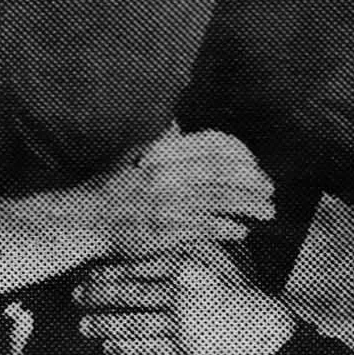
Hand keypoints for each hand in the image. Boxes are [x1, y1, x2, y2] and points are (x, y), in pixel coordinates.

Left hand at [76, 243, 295, 354]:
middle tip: (74, 296)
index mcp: (184, 265)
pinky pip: (142, 349)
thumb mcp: (213, 257)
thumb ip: (183, 243)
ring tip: (84, 326)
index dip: (104, 269)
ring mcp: (181, 323)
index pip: (133, 266)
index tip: (84, 271)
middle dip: (94, 296)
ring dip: (101, 325)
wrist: (264, 328)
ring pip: (128, 323)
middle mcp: (179, 292)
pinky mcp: (183, 351)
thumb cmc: (233, 289)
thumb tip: (148, 224)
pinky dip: (120, 348)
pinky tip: (106, 348)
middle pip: (124, 293)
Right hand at [83, 130, 274, 260]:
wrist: (85, 219)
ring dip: (250, 206)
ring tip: (266, 212)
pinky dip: (228, 229)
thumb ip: (161, 140)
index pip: (215, 146)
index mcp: (161, 152)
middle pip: (224, 174)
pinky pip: (206, 228)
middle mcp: (165, 175)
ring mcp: (165, 204)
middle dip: (253, 182)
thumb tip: (178, 122)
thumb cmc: (111, 186)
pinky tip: (240, 231)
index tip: (254, 166)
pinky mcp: (164, 231)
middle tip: (269, 191)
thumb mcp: (133, 152)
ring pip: (220, 201)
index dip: (242, 156)